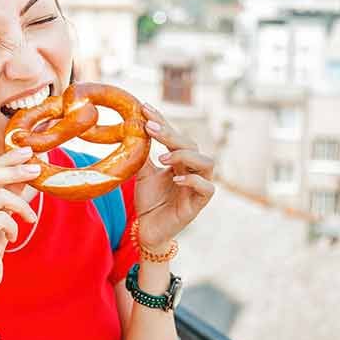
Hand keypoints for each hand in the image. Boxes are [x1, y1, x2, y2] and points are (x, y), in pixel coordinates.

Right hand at [0, 146, 40, 293]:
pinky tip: (12, 236)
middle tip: (37, 171)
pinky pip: (1, 218)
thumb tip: (29, 164)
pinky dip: (13, 226)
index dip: (6, 159)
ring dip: (21, 208)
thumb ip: (9, 189)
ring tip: (28, 219)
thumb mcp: (1, 212)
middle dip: (16, 171)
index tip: (27, 151)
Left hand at [133, 102, 214, 249]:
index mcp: (180, 160)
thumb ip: (142, 154)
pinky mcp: (199, 204)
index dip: (162, 121)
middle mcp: (193, 169)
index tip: (144, 108)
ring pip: (207, 162)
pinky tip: (176, 179)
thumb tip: (133, 128)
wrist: (148, 230)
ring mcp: (198, 186)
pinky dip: (193, 181)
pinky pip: (207, 188)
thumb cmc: (149, 201)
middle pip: (191, 144)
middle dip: (170, 134)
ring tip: (162, 158)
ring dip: (185, 155)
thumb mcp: (142, 173)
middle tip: (149, 127)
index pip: (175, 135)